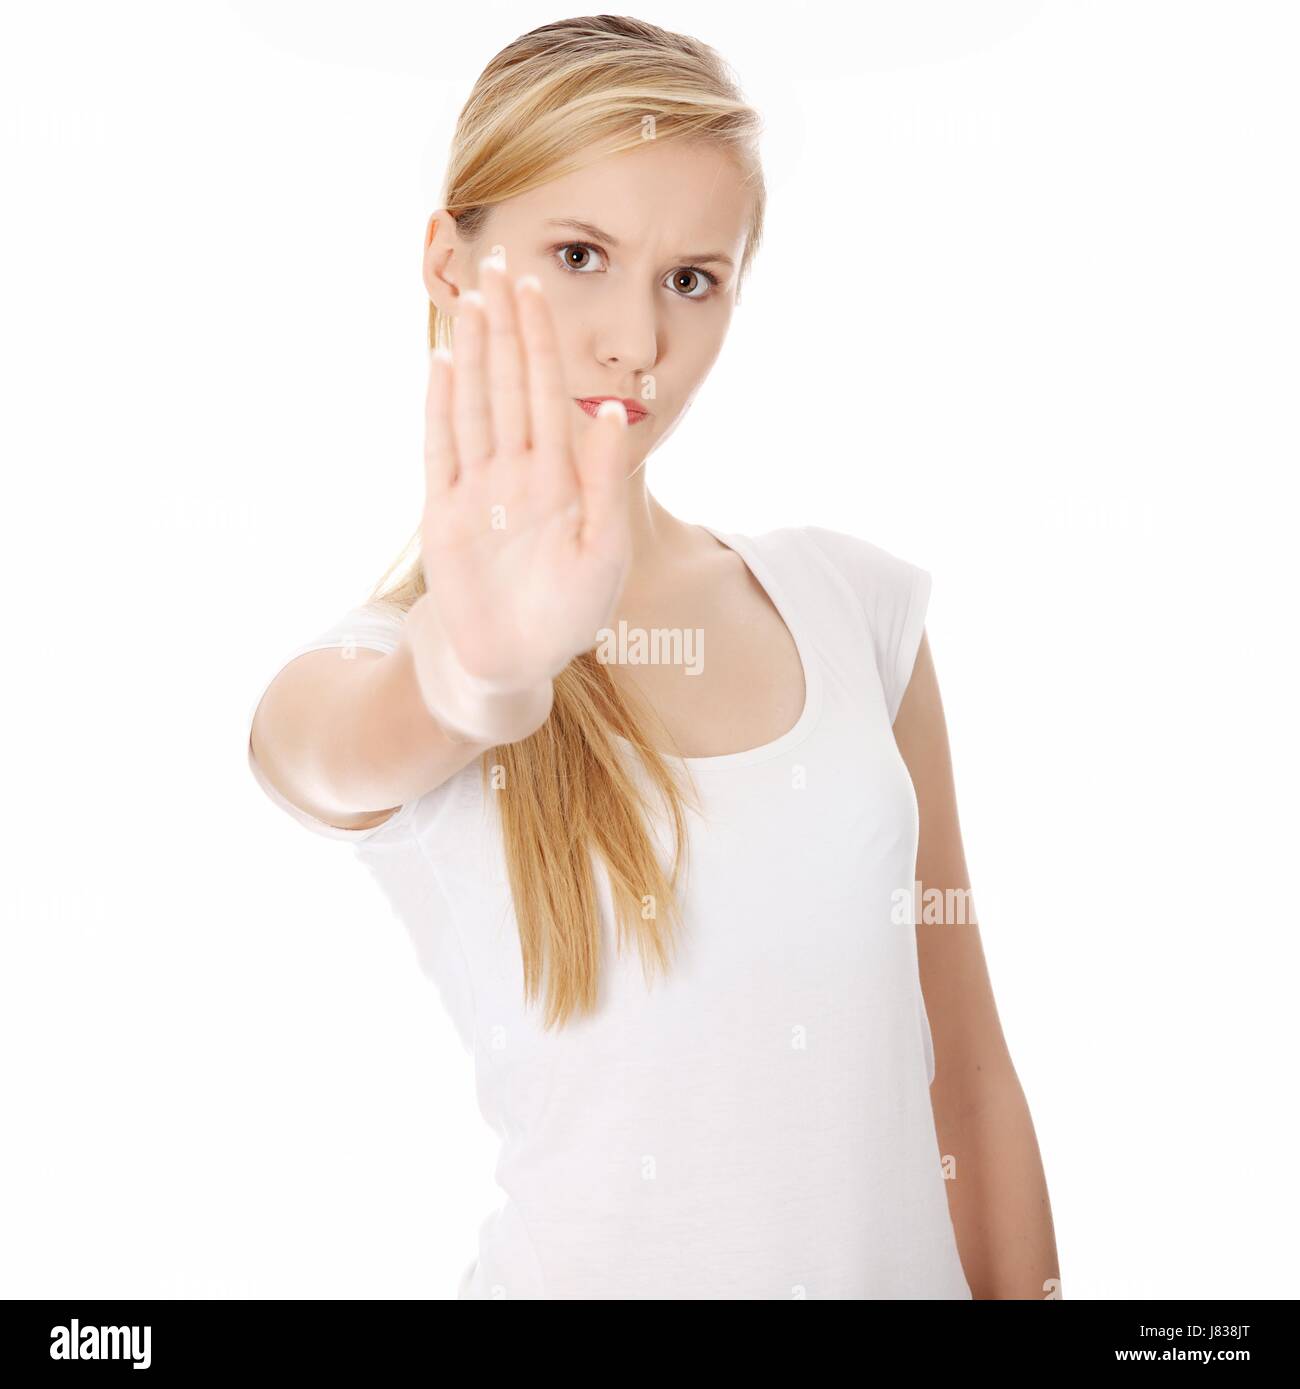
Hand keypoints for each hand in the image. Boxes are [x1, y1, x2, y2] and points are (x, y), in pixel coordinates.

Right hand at [414, 254, 633, 702]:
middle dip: (504, 326)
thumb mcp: (604, 551)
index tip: (533, 288)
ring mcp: (478, 487)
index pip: (548, 392)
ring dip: (471, 353)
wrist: (515, 661)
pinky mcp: (443, 512)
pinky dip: (440, 407)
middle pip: (508, 384)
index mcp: (559, 476)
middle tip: (497, 263)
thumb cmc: (569, 613)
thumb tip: (616, 410)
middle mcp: (517, 470)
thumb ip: (605, 482)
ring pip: (474, 404)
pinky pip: (441, 449)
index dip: (540, 340)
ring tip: (468, 300)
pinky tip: (440, 363)